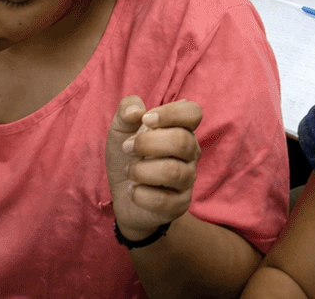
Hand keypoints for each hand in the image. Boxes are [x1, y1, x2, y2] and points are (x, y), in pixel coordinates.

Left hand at [105, 96, 201, 242]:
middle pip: (181, 141)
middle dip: (146, 144)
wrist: (123, 194)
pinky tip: (133, 190)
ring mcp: (188, 179)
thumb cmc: (128, 156)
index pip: (193, 112)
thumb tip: (137, 112)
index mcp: (181, 129)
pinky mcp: (180, 204)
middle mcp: (190, 152)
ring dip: (140, 170)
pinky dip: (140, 194)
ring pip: (173, 172)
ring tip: (129, 171)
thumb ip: (127, 109)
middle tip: (127, 148)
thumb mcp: (121, 128)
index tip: (146, 120)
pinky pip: (164, 200)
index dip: (170, 113)